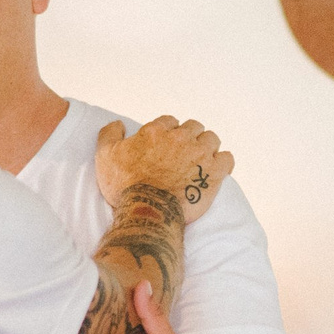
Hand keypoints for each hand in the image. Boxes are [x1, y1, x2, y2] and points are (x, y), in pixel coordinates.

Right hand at [95, 116, 230, 223]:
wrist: (148, 211)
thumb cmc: (125, 186)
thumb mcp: (105, 156)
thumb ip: (110, 134)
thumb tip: (118, 124)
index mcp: (156, 131)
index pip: (170, 121)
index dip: (169, 132)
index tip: (167, 145)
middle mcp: (180, 137)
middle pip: (193, 127)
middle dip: (190, 137)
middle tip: (185, 154)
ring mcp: (200, 153)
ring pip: (212, 139)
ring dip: (207, 147)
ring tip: (201, 161)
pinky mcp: (214, 172)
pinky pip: (227, 158)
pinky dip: (223, 163)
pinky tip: (216, 171)